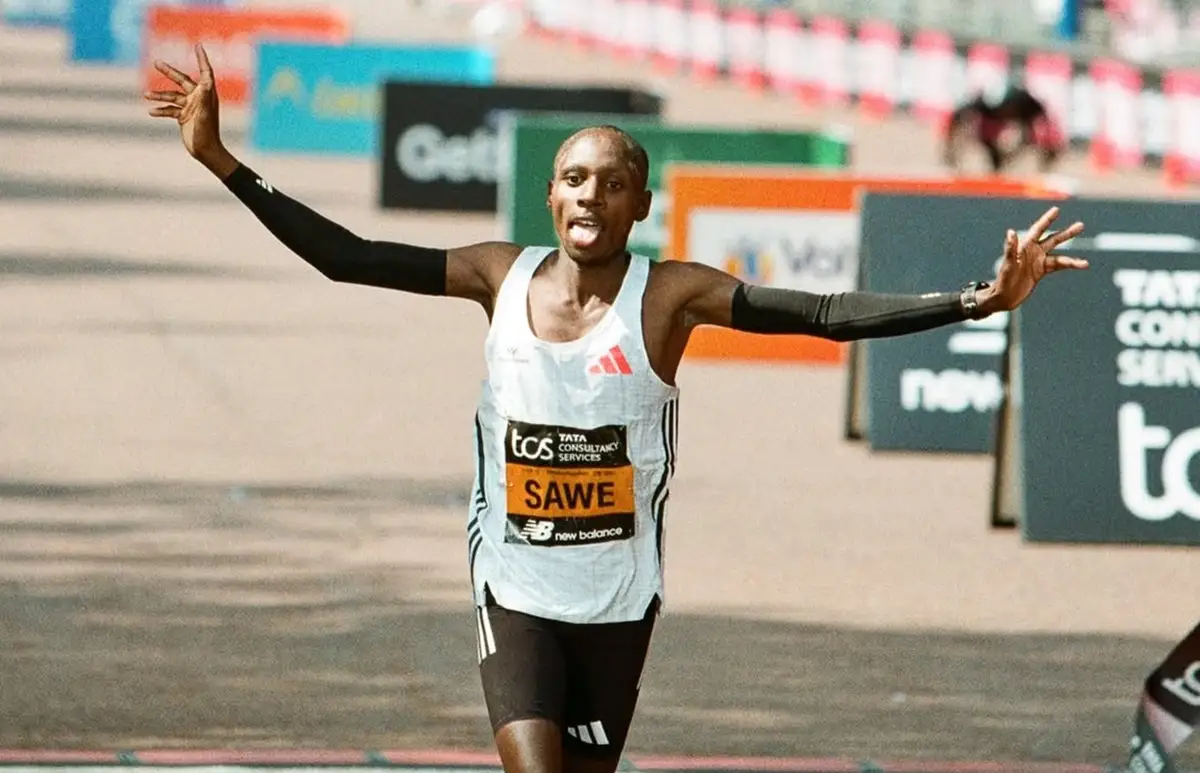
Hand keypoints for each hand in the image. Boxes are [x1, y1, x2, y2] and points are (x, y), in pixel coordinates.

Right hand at [144, 43, 234, 176]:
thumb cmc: (206, 134)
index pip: (205, 72)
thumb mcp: (203, 115)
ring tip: (146, 95)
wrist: (205, 152)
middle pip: (182, 80)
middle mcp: (199, 98)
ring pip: (172, 96)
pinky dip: (161, 110)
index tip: (198, 45)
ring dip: (159, 95)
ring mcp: (191, 107)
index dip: (202, 59)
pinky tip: (151, 112)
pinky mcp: (184, 116)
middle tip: (156, 62)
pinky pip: (170, 109)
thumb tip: (205, 82)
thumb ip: (204, 98)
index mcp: (206, 95)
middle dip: (169, 72)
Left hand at [976, 206, 1087, 314]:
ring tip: (1085, 263)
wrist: (1003, 297)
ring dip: (1072, 258)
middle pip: (1053, 239)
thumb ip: (1011, 248)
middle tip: (1081, 225)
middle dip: (1067, 233)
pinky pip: (1058, 266)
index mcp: (1025, 247)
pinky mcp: (1041, 271)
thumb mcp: (1008, 264)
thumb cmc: (1002, 279)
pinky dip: (1069, 266)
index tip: (1056, 210)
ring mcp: (1038, 261)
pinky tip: (1081, 266)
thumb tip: (1010, 232)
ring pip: (1059, 256)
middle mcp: (1033, 251)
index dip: (1047, 220)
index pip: (1038, 230)